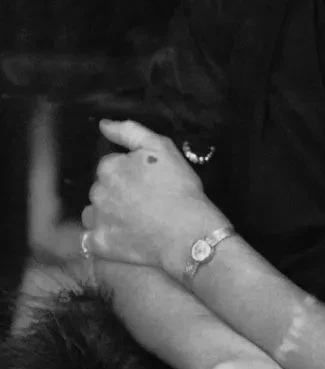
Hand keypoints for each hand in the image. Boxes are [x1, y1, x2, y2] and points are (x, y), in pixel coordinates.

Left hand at [81, 119, 221, 271]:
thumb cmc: (180, 188)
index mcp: (109, 167)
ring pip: (94, 212)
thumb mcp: (162, 147)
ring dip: (108, 214)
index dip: (129, 173)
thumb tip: (104, 124)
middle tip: (145, 201)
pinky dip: (103, 238)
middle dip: (117, 192)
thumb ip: (130, 131)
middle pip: (101, 188)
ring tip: (135, 221)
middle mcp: (97, 192)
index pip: (110, 166)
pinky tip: (123, 237)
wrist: (189, 233)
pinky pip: (92, 239)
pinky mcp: (100, 244)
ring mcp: (97, 219)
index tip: (147, 182)